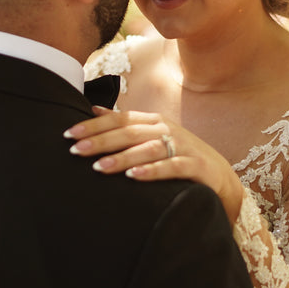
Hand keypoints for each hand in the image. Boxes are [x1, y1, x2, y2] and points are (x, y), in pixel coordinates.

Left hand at [64, 109, 244, 222]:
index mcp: (153, 121)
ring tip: (98, 167)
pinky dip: (151, 171)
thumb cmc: (179, 156)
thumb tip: (93, 109)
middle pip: (129, 132)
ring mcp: (183, 147)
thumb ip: (126, 124)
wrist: (219, 177)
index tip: (69, 134)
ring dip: (121, 157)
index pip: (119, 119)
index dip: (93, 125)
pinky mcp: (196, 166)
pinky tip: (132, 177)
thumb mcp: (153, 137)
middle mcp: (167, 130)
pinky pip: (171, 167)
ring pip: (147, 149)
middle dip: (100, 141)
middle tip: (75, 150)